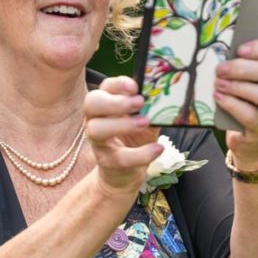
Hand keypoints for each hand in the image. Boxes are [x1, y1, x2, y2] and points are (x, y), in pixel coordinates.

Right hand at [84, 76, 162, 197]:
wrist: (126, 174)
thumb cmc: (136, 139)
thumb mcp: (145, 119)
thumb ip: (152, 108)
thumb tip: (165, 98)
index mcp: (107, 103)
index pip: (105, 86)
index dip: (118, 84)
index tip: (135, 86)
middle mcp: (96, 119)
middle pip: (92, 103)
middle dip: (115, 101)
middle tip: (139, 102)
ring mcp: (99, 142)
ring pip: (97, 129)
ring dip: (122, 124)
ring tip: (145, 122)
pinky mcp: (109, 163)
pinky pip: (121, 158)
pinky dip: (142, 154)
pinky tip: (158, 148)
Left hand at [215, 40, 257, 170]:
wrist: (252, 139)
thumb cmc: (246, 101)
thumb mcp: (248, 81)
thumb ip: (241, 66)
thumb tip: (220, 52)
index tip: (239, 49)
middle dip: (243, 68)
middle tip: (221, 69)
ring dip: (239, 87)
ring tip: (219, 84)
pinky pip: (251, 116)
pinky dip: (233, 105)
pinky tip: (219, 97)